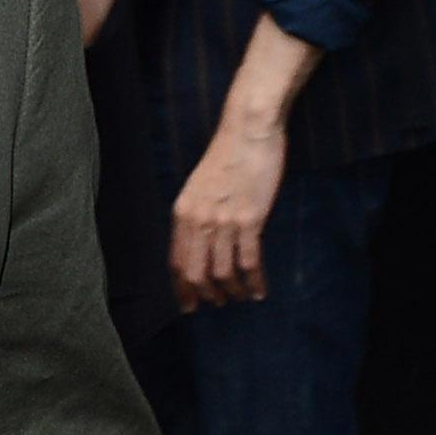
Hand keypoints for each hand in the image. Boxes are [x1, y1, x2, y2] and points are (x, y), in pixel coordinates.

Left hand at [171, 111, 286, 308]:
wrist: (248, 130)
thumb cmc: (227, 155)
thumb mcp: (199, 186)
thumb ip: (197, 214)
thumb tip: (201, 243)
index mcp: (183, 213)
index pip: (176, 261)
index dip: (181, 288)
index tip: (189, 304)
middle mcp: (199, 220)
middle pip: (196, 273)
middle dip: (206, 295)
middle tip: (218, 304)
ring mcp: (224, 221)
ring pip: (222, 272)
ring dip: (232, 291)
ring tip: (241, 297)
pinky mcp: (249, 219)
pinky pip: (249, 262)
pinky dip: (254, 281)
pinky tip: (259, 290)